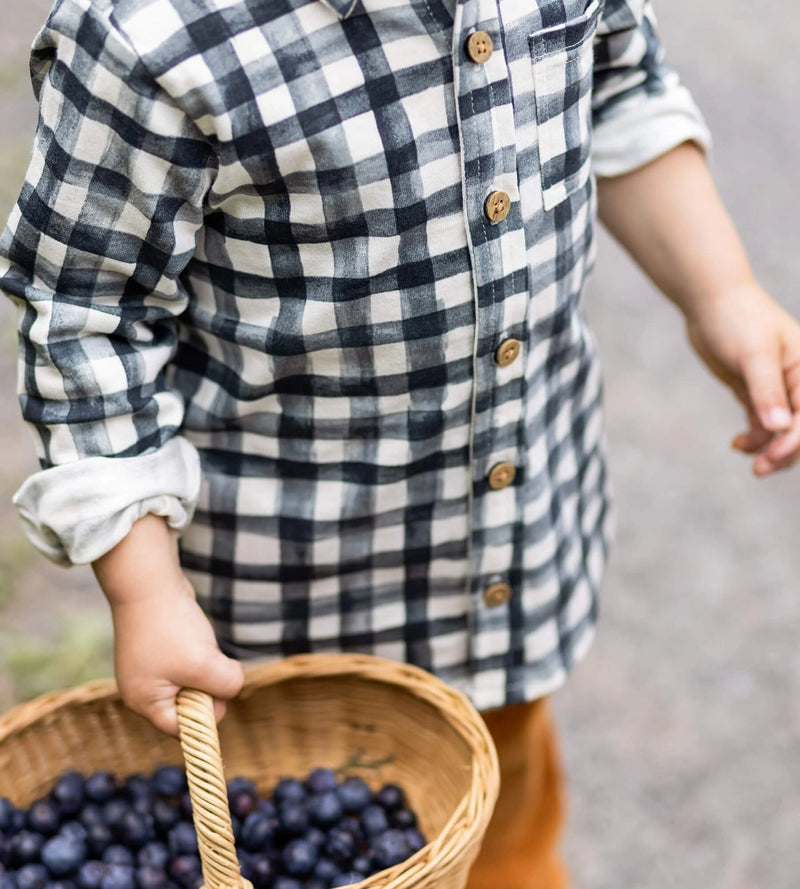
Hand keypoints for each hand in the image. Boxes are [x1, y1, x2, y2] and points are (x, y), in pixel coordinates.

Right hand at [108, 581, 243, 735]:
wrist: (150, 582)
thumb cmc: (171, 627)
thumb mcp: (203, 664)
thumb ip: (225, 686)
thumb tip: (233, 688)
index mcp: (144, 701)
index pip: (182, 728)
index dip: (207, 715)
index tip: (220, 691)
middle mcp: (142, 688)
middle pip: (188, 704)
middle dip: (206, 686)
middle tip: (207, 662)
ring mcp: (150, 667)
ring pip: (192, 679)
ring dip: (205, 665)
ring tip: (198, 643)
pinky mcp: (159, 647)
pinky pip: (188, 660)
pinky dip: (199, 650)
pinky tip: (194, 632)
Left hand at [685, 281, 799, 475]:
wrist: (710, 303)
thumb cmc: (738, 320)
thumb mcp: (754, 354)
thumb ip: (766, 390)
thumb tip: (780, 427)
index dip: (796, 439)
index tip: (774, 455)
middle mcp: (799, 381)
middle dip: (785, 450)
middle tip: (760, 469)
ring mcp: (778, 388)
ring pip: (781, 430)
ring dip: (769, 448)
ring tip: (752, 463)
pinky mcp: (756, 393)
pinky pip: (762, 424)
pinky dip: (754, 438)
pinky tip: (738, 444)